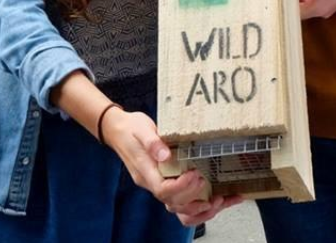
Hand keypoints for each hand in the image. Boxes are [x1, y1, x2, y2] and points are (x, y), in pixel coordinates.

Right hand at [100, 109, 240, 223]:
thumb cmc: (131, 128)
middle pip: (171, 201)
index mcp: (144, 171)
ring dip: (197, 208)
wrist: (118, 130)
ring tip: (217, 200)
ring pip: (176, 206)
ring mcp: (156, 183)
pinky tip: (210, 201)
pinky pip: (178, 201)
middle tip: (207, 182)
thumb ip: (153, 142)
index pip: (163, 189)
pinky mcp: (163, 181)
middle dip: (193, 196)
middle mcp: (150, 182)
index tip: (195, 174)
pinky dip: (194, 206)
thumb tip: (165, 155)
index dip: (181, 187)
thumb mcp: (141, 129)